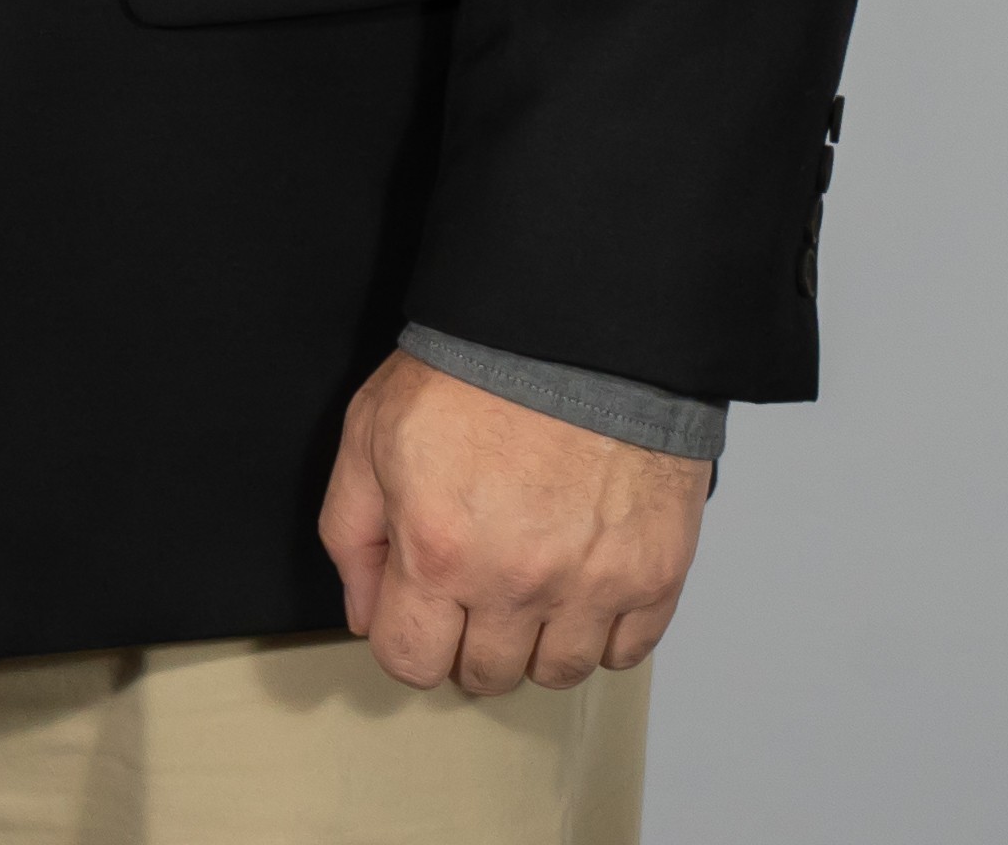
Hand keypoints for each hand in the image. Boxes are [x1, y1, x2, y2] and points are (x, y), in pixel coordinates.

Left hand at [320, 350, 708, 693]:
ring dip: (538, 643)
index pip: (410, 660)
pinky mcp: (656, 575)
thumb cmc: (474, 372)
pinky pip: (628, 652)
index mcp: (440, 551)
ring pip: (559, 673)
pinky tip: (581, 584)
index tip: (415, 613)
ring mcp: (594, 584)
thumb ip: (351, 533)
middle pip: (486, 675)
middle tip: (473, 591)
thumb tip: (363, 613)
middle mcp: (518, 582)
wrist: (576, 332)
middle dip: (467, 642)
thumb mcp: (369, 434)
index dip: (404, 640)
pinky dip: (603, 631)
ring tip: (530, 586)